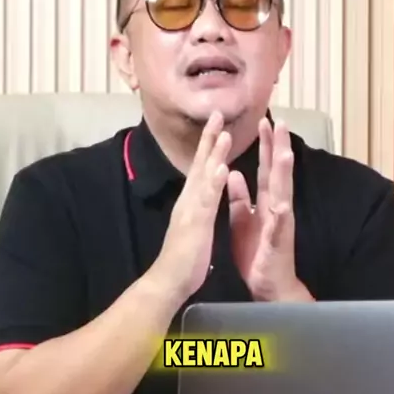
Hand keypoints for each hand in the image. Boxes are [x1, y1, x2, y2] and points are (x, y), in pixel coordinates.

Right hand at [154, 111, 229, 302]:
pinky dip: (214, 183)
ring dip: (214, 154)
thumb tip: (199, 196)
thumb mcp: (193, 227)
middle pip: (200, 164)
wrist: (169, 281)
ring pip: (204, 177)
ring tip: (224, 132)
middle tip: (218, 112)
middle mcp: (189, 200)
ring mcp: (192, 210)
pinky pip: (207, 200)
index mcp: (192, 202)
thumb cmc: (183, 258)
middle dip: (210, 138)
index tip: (218, 125)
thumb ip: (196, 209)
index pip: (201, 168)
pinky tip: (222, 167)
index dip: (209, 146)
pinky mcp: (196, 223)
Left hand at [228, 117, 313, 302]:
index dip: (266, 146)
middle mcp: (277, 208)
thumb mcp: (243, 220)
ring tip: (285, 153)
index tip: (264, 122)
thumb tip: (235, 173)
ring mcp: (280, 225)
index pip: (267, 168)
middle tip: (280, 123)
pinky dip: (280, 216)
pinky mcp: (277, 243)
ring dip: (285, 175)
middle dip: (279, 148)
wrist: (268, 285)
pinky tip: (281, 205)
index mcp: (266, 202)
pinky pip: (278, 228)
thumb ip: (241, 197)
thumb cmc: (257, 253)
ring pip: (283, 194)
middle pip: (279, 173)